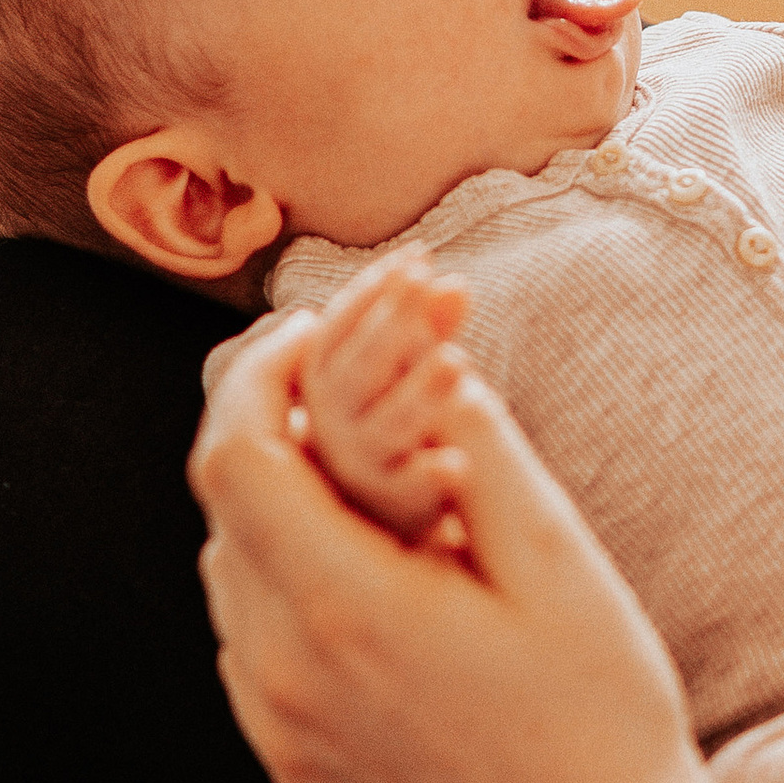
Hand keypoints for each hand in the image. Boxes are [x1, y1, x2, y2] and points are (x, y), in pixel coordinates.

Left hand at [193, 302, 706, 782]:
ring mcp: (278, 733)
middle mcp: (284, 675)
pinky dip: (286, 584)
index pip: (234, 453)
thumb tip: (425, 359)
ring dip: (278, 507)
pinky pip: (252, 644)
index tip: (315, 332)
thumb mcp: (559, 557)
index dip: (258, 372)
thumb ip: (477, 447)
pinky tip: (372, 576)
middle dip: (272, 426)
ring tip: (372, 479)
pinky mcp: (291, 771)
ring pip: (230, 576)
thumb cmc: (602, 710)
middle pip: (224, 509)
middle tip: (348, 381)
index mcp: (345, 609)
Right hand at [298, 253, 479, 540]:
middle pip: (350, 374)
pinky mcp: (393, 515)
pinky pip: (406, 494)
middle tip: (438, 287)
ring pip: (378, 431)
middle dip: (392, 326)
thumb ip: (429, 332)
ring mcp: (357, 473)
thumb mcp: (409, 375)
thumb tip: (456, 285)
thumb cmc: (400, 431)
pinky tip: (457, 464)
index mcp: (325, 387)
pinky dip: (428, 478)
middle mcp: (330, 429)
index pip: (334, 331)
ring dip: (416, 392)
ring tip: (459, 361)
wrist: (395, 526)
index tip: (417, 256)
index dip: (370, 292)